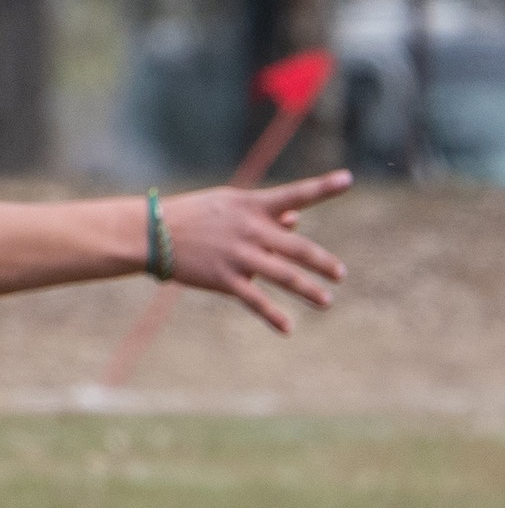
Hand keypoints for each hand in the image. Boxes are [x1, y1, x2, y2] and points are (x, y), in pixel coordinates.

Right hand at [163, 171, 351, 332]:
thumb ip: (267, 214)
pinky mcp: (224, 278)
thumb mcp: (232, 205)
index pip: (296, 194)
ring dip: (308, 290)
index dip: (324, 187)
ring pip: (283, 275)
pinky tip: (289, 329)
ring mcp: (239, 255)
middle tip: (341, 274)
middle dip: (322, 262)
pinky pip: (255, 300)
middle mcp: (251, 229)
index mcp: (254, 205)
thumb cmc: (198, 215)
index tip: (348, 179)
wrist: (153, 232)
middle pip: (297, 248)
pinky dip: (273, 316)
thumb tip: (297, 220)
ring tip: (326, 302)